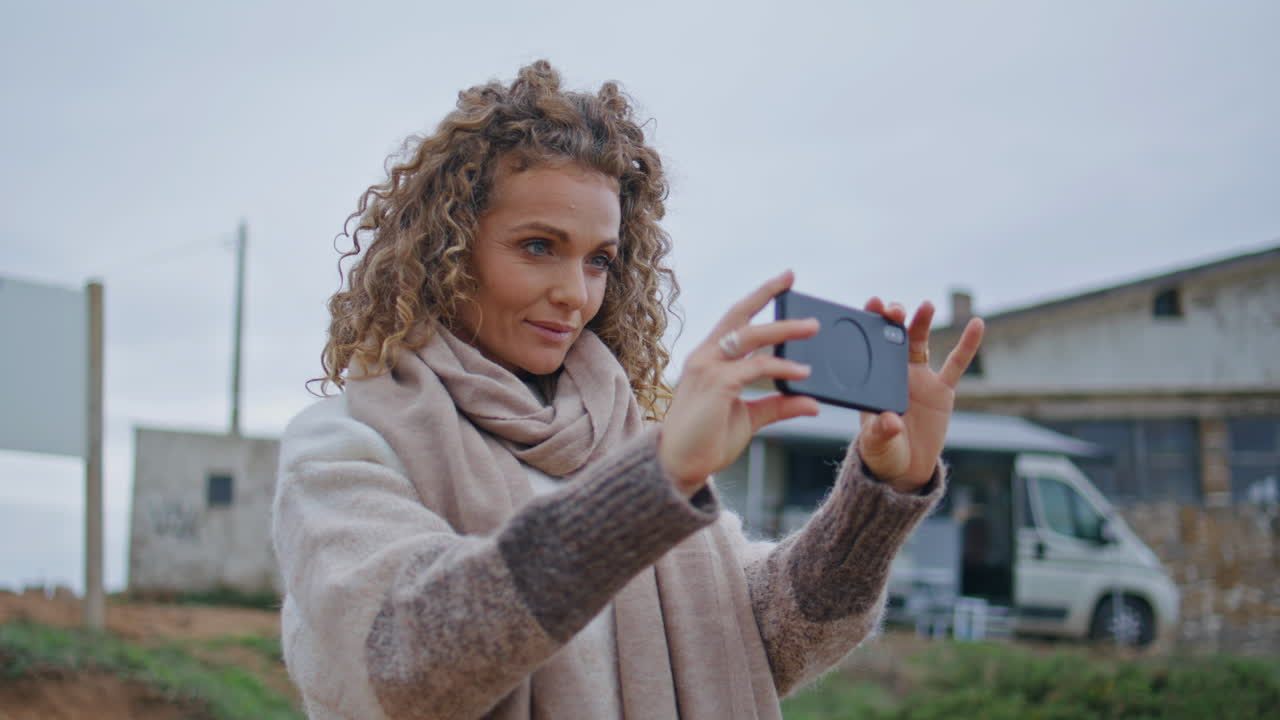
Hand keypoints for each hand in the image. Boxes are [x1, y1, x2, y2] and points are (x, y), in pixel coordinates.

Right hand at [659, 271, 820, 495]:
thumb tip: (811, 402)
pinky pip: (756, 367)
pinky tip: (802, 372)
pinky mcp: (717, 384)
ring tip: (812, 327)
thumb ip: (777, 405)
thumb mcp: (749, 418)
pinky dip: (782, 366)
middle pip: (739, 316)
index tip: (783, 280)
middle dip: (766, 293)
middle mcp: (705, 357)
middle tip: (792, 278)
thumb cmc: (706, 441)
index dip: (758, 298)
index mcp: (708, 359)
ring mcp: (708, 368)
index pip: (735, 319)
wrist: (679, 466)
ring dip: (784, 329)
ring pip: (750, 336)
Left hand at [857, 299, 983, 493]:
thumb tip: (891, 422)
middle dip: (895, 318)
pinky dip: (968, 344)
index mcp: (873, 380)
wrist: (905, 468)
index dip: (871, 321)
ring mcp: (919, 378)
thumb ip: (881, 432)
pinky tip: (977, 323)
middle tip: (895, 308)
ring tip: (926, 306)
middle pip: (894, 337)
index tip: (873, 303)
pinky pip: (957, 364)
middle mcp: (895, 373)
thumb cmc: (883, 452)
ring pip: (920, 342)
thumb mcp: (876, 444)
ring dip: (922, 322)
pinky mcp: (942, 390)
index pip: (870, 344)